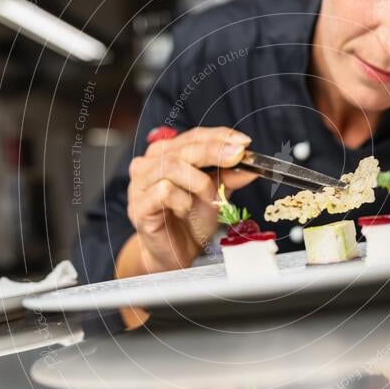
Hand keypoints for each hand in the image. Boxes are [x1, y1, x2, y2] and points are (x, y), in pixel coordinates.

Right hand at [119, 127, 256, 274]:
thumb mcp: (216, 193)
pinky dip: (183, 200)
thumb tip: (250, 166)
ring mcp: (140, 184)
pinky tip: (186, 210)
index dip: (219, 136)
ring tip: (211, 199)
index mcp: (167, 153)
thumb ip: (230, 177)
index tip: (243, 143)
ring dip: (199, 182)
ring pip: (172, 166)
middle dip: (214, 151)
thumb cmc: (190, 219)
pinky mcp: (139, 206)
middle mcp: (150, 163)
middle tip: (237, 157)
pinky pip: (163, 191)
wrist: (175, 253)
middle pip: (184, 148)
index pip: (194, 136)